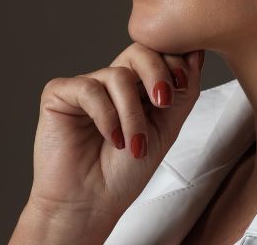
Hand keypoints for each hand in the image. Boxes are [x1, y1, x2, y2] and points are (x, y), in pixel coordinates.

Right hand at [10, 43, 204, 243]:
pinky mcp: (59, 94)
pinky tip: (112, 139)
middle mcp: (112, 80)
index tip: (184, 83)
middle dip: (158, 73)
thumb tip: (196, 52)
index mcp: (138, 84)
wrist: (92, 206)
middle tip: (164, 102)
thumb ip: (184, 91)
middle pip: (139, 51)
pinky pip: (88, 89)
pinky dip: (106, 116)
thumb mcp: (167, 127)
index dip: (174, 61)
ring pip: (118, 75)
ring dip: (132, 114)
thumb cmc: (127, 171)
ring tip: (135, 144)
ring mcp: (86, 85)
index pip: (158, 52)